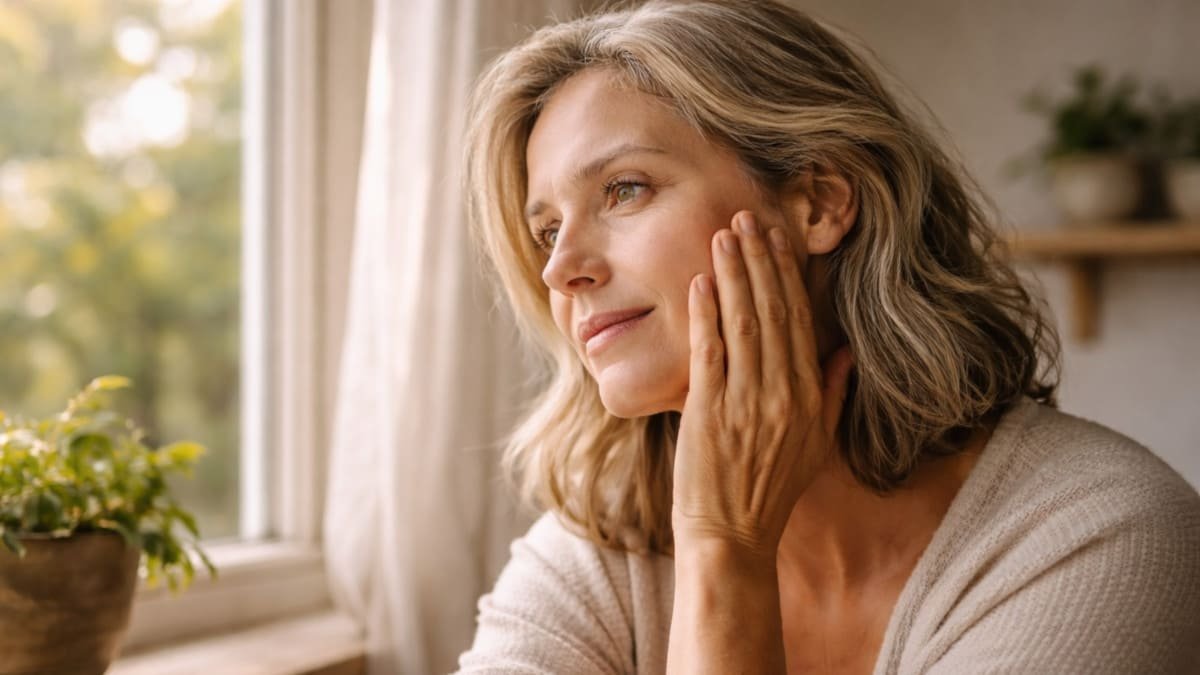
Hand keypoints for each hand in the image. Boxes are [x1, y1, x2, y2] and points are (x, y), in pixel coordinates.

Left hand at [672, 210, 854, 559]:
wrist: (732, 534)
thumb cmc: (770, 489)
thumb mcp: (817, 442)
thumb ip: (834, 393)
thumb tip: (846, 349)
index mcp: (809, 398)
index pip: (799, 322)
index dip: (786, 276)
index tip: (776, 239)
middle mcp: (782, 395)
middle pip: (773, 313)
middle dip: (759, 261)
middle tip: (746, 217)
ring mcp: (745, 404)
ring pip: (742, 325)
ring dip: (733, 276)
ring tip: (724, 235)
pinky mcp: (709, 414)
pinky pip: (709, 355)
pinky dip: (705, 316)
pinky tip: (701, 283)